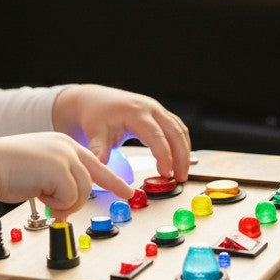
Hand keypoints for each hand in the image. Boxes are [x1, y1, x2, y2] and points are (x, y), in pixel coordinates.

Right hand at [0, 133, 134, 225]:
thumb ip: (58, 179)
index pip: (96, 163)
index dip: (113, 180)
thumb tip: (68, 201)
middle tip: (59, 208)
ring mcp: (66, 156)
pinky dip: (55, 203)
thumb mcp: (39, 169)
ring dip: (62, 203)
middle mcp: (68, 146)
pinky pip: (70, 198)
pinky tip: (38, 193)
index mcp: (63, 143)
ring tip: (40, 196)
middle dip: (76, 201)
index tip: (127, 191)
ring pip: (83, 192)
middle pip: (92, 182)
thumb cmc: (4, 170)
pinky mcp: (61, 169)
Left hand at [52, 84, 190, 181]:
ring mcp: (157, 109)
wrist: (95, 100)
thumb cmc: (96, 116)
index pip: (156, 136)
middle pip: (175, 132)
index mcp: (136, 113)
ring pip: (180, 130)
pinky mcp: (159, 113)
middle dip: (181, 156)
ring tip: (181, 173)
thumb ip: (99, 149)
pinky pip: (177, 128)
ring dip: (184, 151)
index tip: (165, 174)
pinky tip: (179, 160)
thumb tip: (100, 164)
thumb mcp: (95, 133)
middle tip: (180, 178)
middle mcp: (150, 108)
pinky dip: (181, 144)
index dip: (164, 155)